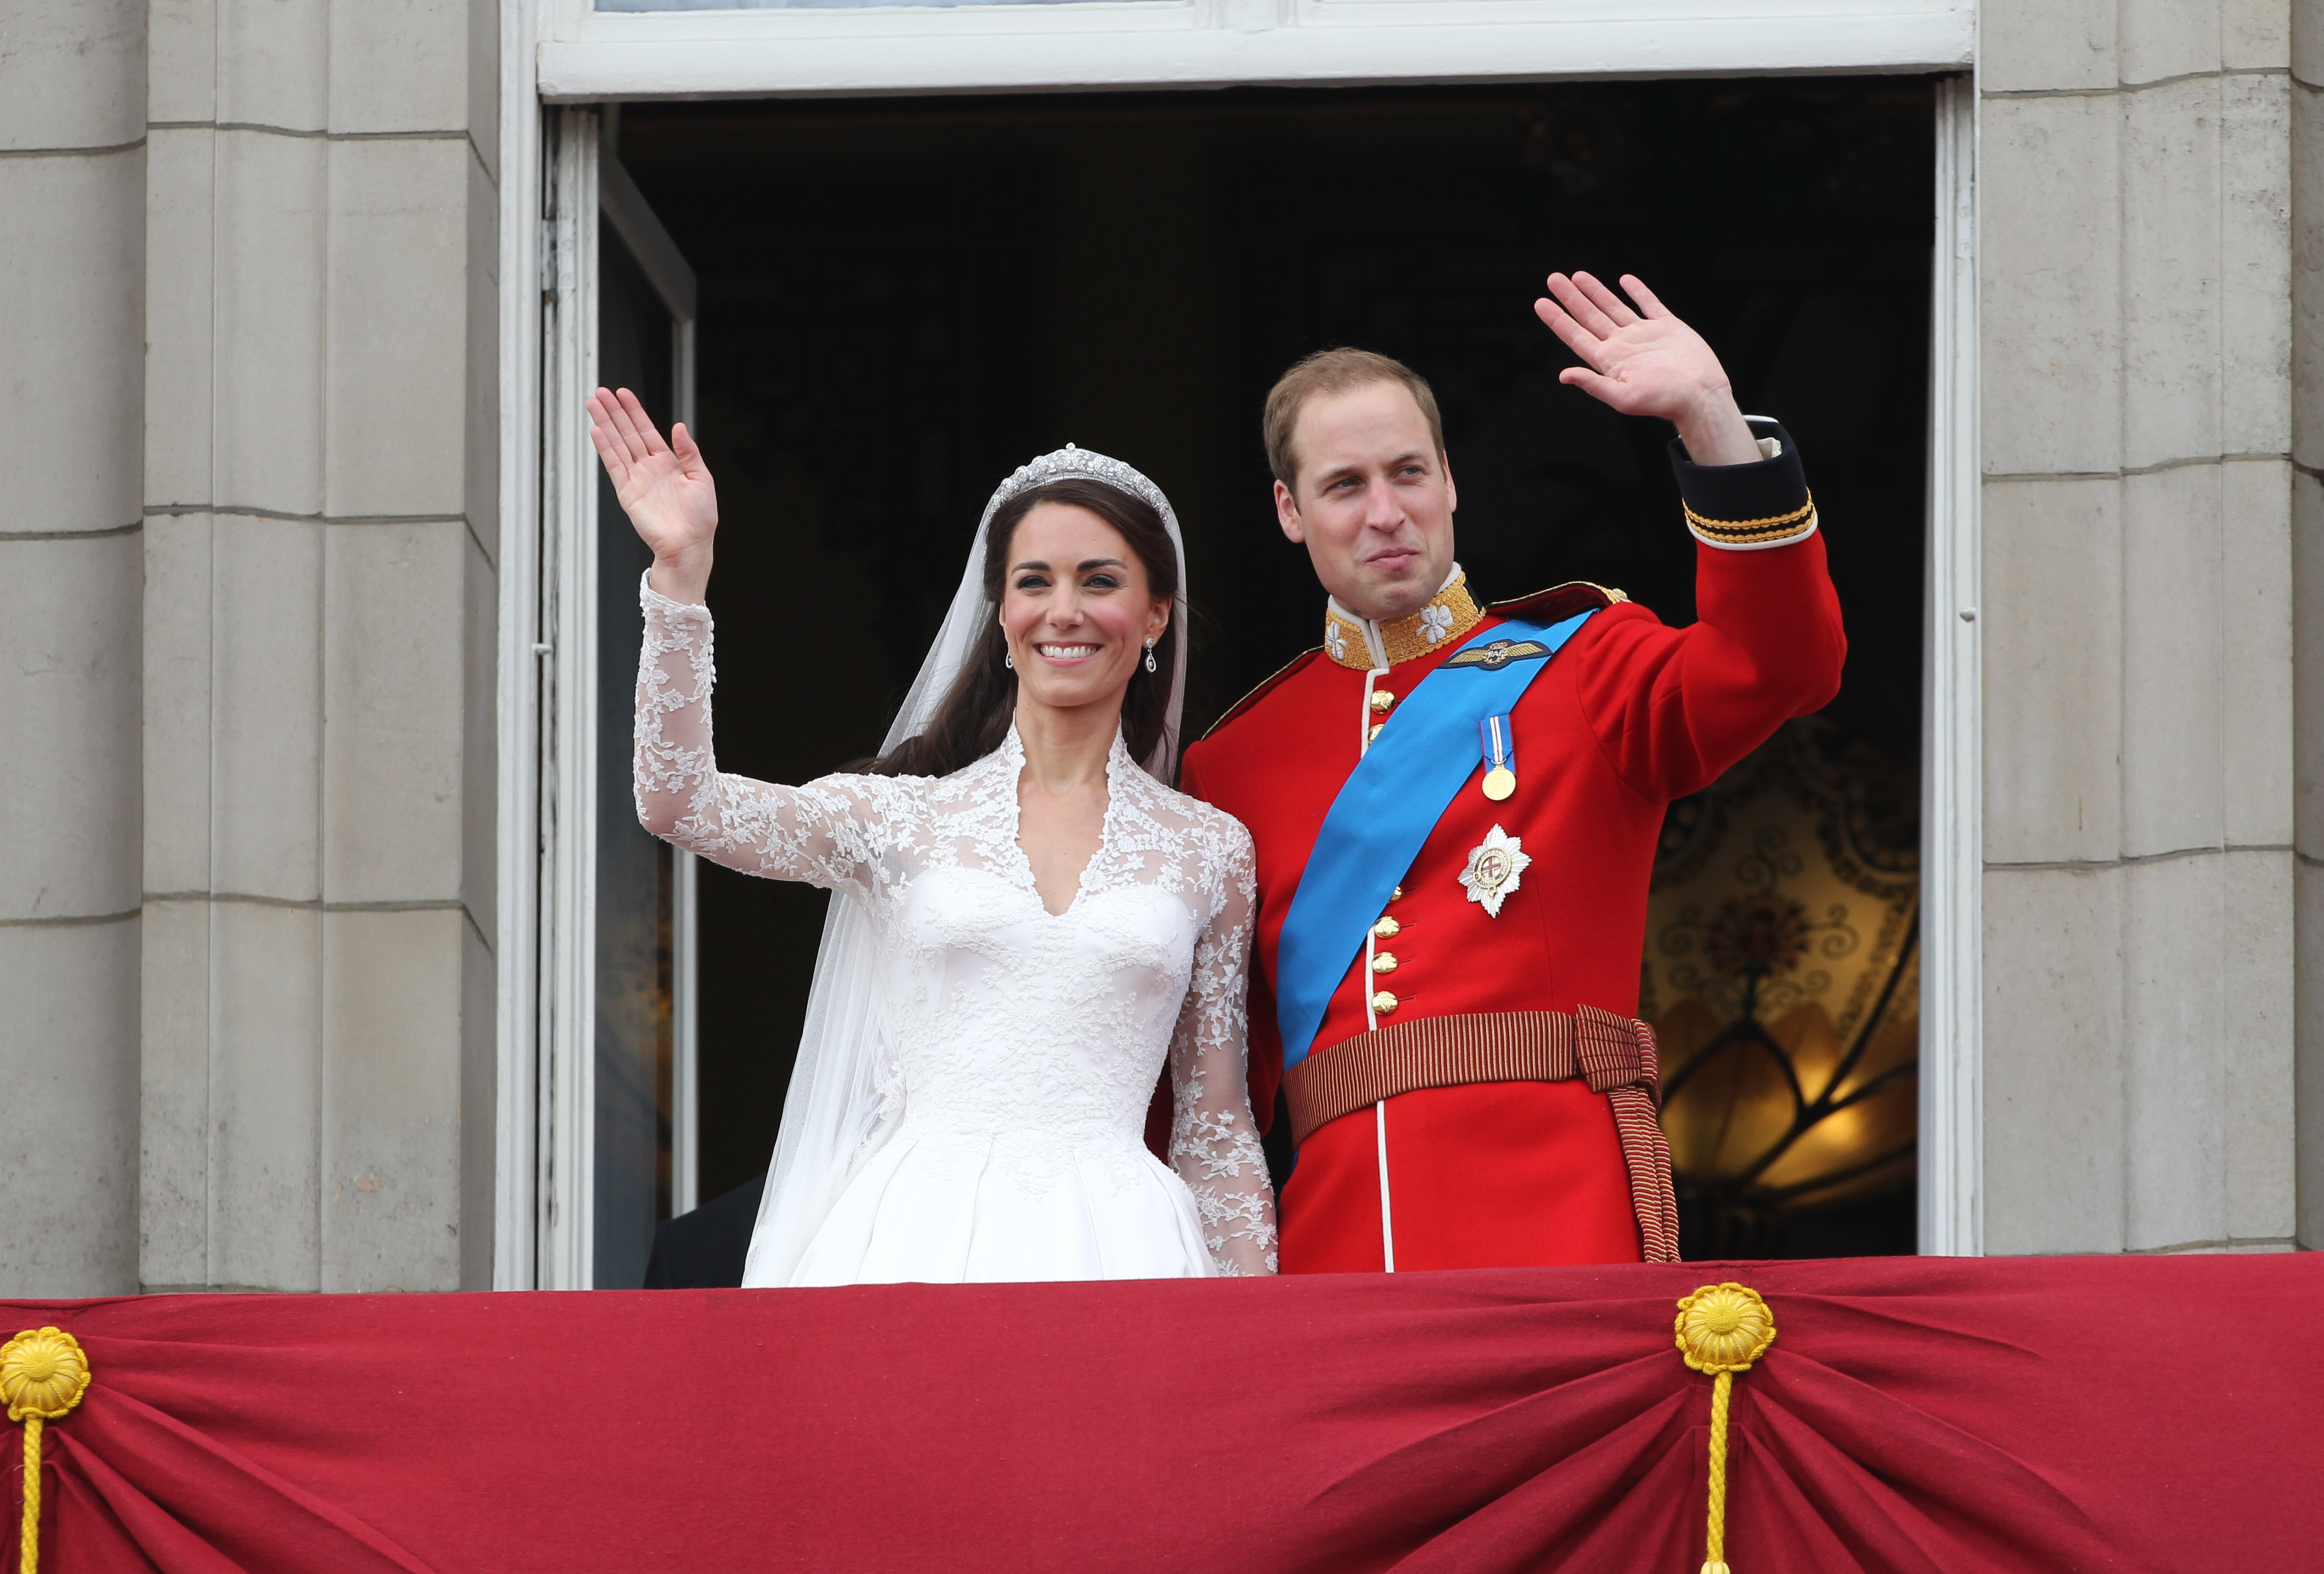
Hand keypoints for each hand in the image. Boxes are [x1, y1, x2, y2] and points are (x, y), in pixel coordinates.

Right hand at [587, 386, 717, 601]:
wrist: (689, 546)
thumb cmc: (700, 519)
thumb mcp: (702, 479)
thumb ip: (689, 452)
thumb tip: (679, 427)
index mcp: (669, 463)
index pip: (647, 430)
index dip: (635, 411)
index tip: (623, 394)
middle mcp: (650, 468)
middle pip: (627, 433)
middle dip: (614, 412)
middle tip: (601, 392)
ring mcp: (636, 479)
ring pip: (617, 444)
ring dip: (605, 424)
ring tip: (593, 404)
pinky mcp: (627, 492)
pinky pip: (613, 465)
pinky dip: (604, 448)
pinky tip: (596, 430)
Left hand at [1533, 272, 1761, 465]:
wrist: (1701, 396)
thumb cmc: (1664, 401)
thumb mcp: (1623, 398)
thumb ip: (1593, 384)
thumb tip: (1564, 375)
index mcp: (1610, 361)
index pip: (1576, 336)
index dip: (1557, 319)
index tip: (1540, 302)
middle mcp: (1623, 346)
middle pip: (1590, 317)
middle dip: (1571, 298)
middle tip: (1553, 279)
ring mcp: (1644, 335)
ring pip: (1614, 307)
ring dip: (1596, 291)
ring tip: (1578, 276)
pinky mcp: (1668, 327)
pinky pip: (1649, 304)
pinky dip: (1637, 291)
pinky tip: (1625, 280)